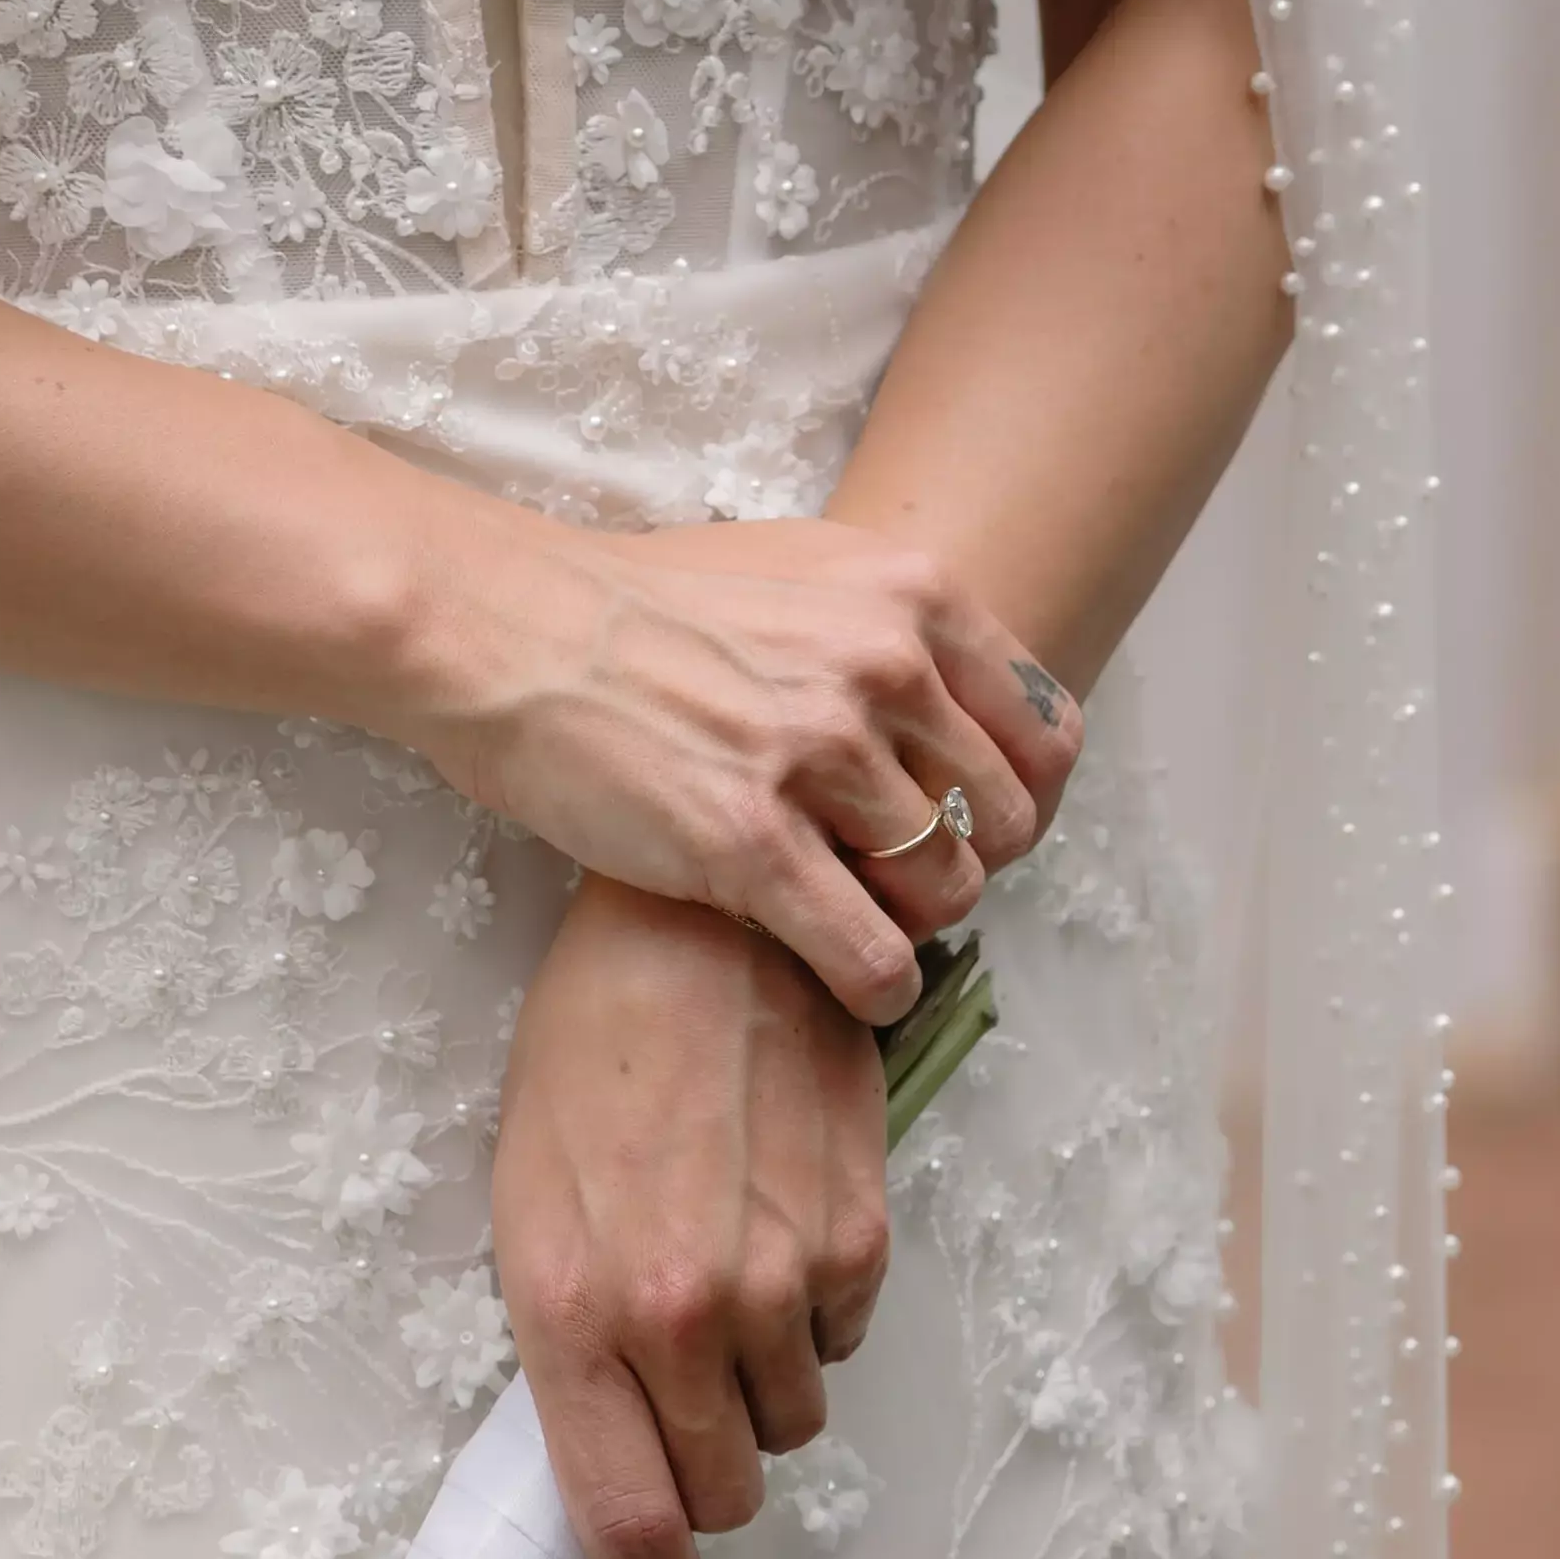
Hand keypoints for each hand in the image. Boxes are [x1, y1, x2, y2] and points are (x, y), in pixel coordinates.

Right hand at [403, 507, 1079, 1025]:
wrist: (515, 627)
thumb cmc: (646, 602)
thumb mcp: (799, 570)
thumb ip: (890, 628)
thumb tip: (962, 710)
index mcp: (907, 593)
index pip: (1044, 727)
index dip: (1022, 793)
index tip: (977, 824)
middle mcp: (882, 665)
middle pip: (1000, 819)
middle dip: (964, 863)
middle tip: (906, 881)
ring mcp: (817, 754)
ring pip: (946, 890)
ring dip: (916, 925)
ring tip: (865, 922)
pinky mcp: (749, 844)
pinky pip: (872, 955)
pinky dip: (879, 988)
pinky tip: (855, 988)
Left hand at [494, 874, 892, 1558]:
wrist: (701, 918)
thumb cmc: (595, 1040)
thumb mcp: (530, 1195)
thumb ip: (567, 1340)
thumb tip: (607, 1449)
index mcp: (572, 1312)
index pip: (629, 1527)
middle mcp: (678, 1315)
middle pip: (721, 1491)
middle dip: (702, 1461)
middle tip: (680, 1387)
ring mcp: (778, 1280)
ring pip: (791, 1421)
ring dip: (760, 1381)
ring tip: (727, 1273)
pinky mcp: (856, 1234)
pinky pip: (842, 1340)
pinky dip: (816, 1310)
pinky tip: (777, 1219)